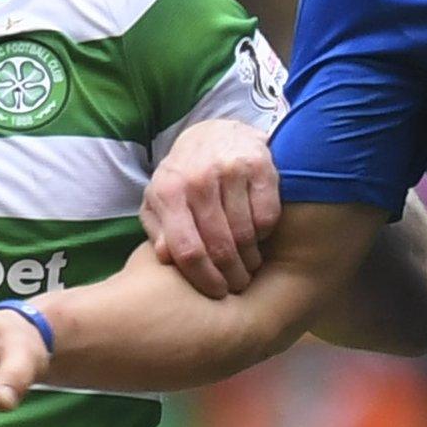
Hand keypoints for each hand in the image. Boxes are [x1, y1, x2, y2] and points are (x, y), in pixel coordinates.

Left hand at [142, 119, 280, 298]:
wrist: (214, 133)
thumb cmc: (184, 178)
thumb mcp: (161, 202)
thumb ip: (159, 229)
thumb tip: (165, 256)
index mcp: (169, 191)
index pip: (187, 250)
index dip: (204, 279)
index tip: (216, 292)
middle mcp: (198, 178)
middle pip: (221, 247)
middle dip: (231, 275)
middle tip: (237, 284)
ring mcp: (230, 169)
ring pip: (246, 235)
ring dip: (250, 259)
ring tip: (249, 264)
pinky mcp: (260, 164)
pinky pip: (267, 216)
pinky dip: (265, 234)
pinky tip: (258, 234)